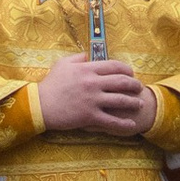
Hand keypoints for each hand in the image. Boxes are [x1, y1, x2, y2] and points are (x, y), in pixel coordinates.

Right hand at [37, 56, 157, 135]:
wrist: (39, 105)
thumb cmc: (50, 84)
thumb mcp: (62, 64)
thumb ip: (77, 58)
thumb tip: (89, 55)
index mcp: (87, 69)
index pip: (114, 66)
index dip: (126, 70)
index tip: (131, 73)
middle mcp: (93, 83)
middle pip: (122, 82)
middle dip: (134, 85)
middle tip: (139, 88)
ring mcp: (92, 100)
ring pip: (121, 100)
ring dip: (134, 102)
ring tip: (140, 104)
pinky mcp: (90, 116)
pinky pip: (112, 121)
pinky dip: (124, 123)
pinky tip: (132, 125)